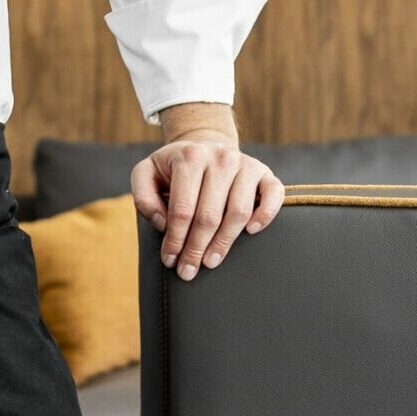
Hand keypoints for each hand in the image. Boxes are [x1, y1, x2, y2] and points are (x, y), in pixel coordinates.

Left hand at [130, 130, 283, 280]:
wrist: (204, 144)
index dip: (176, 239)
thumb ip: (143, 197)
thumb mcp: (146, 174)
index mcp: (190, 157)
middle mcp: (220, 158)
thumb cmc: (173, 167)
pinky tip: (251, 231)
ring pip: (238, 211)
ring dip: (224, 242)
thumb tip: (162, 224)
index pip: (182, 209)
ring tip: (211, 262)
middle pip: (209, 215)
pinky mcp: (264, 172)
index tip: (170, 259)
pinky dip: (265, 215)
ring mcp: (245, 164)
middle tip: (188, 271)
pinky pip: (273, 195)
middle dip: (197, 248)